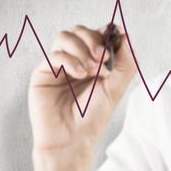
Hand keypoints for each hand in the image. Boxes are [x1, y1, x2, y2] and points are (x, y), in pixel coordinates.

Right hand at [28, 23, 135, 150]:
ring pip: (65, 37)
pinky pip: (54, 54)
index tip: (115, 45)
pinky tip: (80, 74)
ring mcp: (59, 66)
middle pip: (80, 30)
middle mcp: (75, 61)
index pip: (98, 35)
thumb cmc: (93, 118)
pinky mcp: (43, 73)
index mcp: (94, 63)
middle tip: (103, 58)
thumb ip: (125, 63)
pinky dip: (70, 60)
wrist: (72, 140)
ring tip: (91, 70)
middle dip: (94, 40)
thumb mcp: (116, 88)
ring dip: (81, 48)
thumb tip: (126, 35)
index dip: (106, 33)